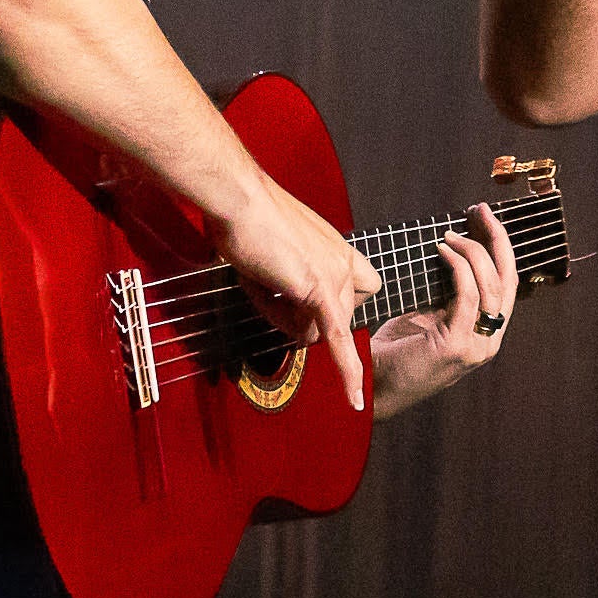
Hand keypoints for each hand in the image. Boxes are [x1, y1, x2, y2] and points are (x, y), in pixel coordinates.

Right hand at [208, 174, 382, 409]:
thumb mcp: (273, 251)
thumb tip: (276, 297)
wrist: (239, 198)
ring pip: (315, 330)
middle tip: (263, 289)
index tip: (300, 298)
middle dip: (296, 317)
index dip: (333, 304)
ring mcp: (335, 276)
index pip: (358, 288)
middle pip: (334, 318)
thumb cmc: (246, 216)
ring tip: (257, 285)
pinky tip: (354, 400)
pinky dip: (346, 372)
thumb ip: (285, 276)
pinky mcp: (318, 290)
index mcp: (336, 249)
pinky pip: (336, 340)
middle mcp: (343, 261)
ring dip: (282, 320)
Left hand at [369, 203, 519, 415]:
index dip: (500, 247)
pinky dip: (458, 267)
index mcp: (486, 332)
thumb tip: (447, 252)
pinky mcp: (457, 346)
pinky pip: (467, 296)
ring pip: (490, 285)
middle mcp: (489, 340)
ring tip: (450, 234)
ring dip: (472, 251)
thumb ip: (444, 294)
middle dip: (497, 239)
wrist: (374, 389)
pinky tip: (443, 251)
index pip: (506, 283)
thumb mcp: (426, 316)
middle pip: (507, 279)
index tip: (485, 218)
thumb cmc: (395, 353)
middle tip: (481, 211)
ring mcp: (477, 345)